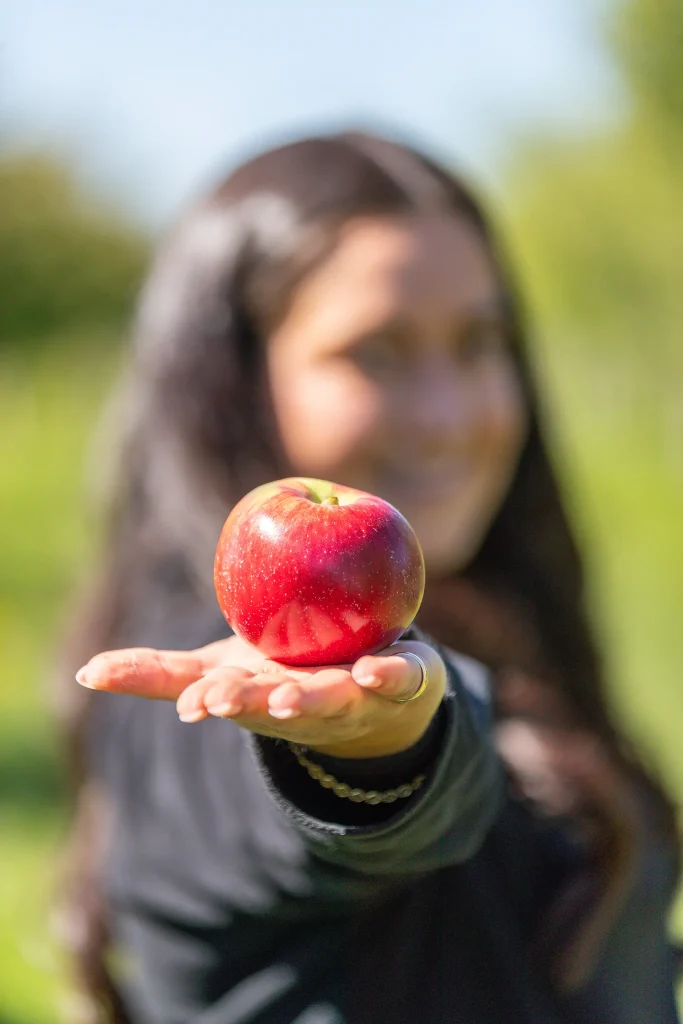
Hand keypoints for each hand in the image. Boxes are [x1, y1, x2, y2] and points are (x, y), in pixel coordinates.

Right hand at [76, 635, 445, 757]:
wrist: (380, 709)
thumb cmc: (282, 681)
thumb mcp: (220, 672)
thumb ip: (157, 672)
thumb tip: (86, 672)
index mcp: (256, 697)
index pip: (221, 697)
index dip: (205, 700)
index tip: (190, 706)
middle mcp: (300, 704)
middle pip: (269, 705)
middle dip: (245, 703)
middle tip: (220, 699)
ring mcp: (351, 698)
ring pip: (328, 702)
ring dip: (306, 703)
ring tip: (285, 699)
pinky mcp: (401, 685)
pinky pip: (400, 678)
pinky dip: (388, 676)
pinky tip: (377, 670)